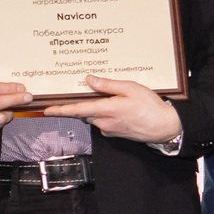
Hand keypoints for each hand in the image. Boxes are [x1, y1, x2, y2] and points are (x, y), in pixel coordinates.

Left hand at [44, 75, 182, 144]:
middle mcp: (104, 122)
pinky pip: (104, 121)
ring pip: (95, 116)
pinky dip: (107, 113)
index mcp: (106, 110)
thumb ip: (107, 85)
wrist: (165, 127)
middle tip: (89, 91)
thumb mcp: (130, 88)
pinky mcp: (116, 133)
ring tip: (112, 98)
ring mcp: (110, 129)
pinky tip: (121, 107)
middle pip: (85, 112)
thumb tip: (89, 80)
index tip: (47, 110)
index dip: (61, 110)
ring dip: (98, 108)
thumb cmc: (150, 106)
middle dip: (84, 103)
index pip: (77, 110)